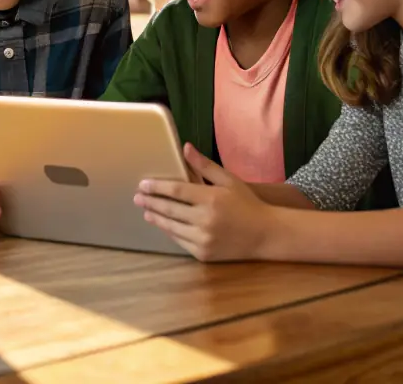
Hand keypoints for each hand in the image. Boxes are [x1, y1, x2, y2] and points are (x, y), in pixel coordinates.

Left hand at [134, 143, 273, 261]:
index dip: (157, 188)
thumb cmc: (246, 203)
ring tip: (146, 211)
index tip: (143, 184)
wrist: (265, 235)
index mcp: (211, 199)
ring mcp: (203, 239)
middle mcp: (205, 220)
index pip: (176, 191)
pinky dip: (170, 232)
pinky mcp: (203, 254)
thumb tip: (185, 147)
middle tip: (137, 197)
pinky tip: (164, 225)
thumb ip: (205, 165)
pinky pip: (180, 241)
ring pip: (172, 227)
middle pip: (169, 210)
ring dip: (157, 218)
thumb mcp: (229, 180)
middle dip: (151, 202)